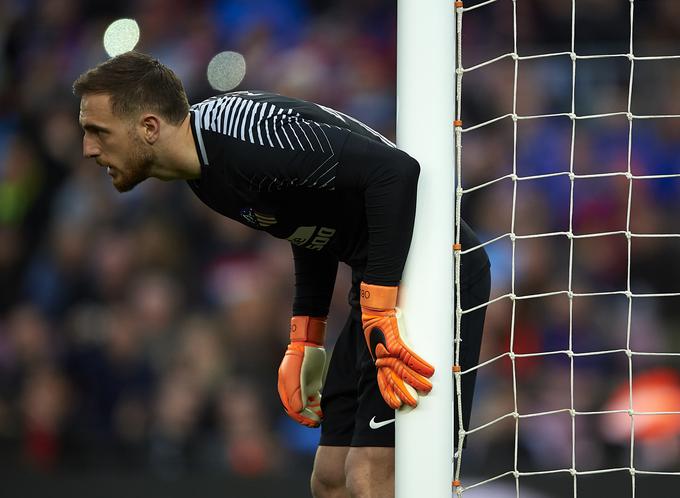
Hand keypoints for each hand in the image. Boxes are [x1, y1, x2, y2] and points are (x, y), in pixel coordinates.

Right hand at [277, 316, 326, 426]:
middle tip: (316, 423)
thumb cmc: (300, 357)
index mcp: (285, 388)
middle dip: (306, 418)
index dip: (300, 417)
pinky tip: (322, 410)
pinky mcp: (310, 383)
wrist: (309, 342)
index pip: (291, 408)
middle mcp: (292, 389)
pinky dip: (316, 406)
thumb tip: (298, 410)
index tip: (311, 422)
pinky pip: (312, 399)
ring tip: (320, 419)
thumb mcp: (296, 374)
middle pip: (297, 409)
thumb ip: (295, 392)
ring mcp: (301, 386)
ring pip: (305, 405)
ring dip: (312, 413)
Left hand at [360, 282, 434, 409]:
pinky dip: (421, 364)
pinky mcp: (396, 341)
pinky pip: (410, 356)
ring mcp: (389, 350)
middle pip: (393, 379)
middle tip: (414, 403)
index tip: (396, 405)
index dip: (389, 394)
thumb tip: (405, 363)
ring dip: (416, 381)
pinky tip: (430, 370)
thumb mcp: (379, 343)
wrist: (375, 310)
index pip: (382, 382)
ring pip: (403, 370)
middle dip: (404, 392)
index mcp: (379, 361)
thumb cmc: (379, 326)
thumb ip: (389, 354)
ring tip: (427, 389)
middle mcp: (382, 358)